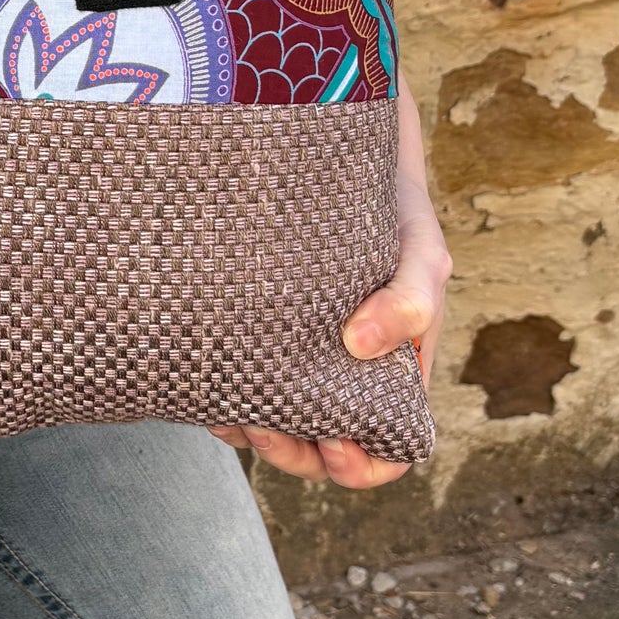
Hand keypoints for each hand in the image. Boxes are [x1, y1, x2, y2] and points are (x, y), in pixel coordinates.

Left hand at [209, 74, 449, 490]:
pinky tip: (201, 378)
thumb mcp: (417, 247)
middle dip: (289, 450)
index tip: (335, 448)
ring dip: (246, 427)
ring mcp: (291, 355)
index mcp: (391, 372)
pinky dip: (215, 393)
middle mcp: (339, 373)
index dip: (361, 463)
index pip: (383, 447)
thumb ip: (411, 299)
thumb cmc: (389, 209)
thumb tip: (363, 345)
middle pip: (315, 447)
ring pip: (268, 421)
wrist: (334, 155)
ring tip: (226, 404)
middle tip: (259, 423)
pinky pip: (228, 383)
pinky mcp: (246, 332)